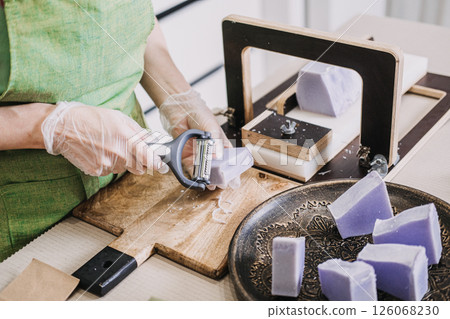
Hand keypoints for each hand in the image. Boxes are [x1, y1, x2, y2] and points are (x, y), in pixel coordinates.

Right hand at [41, 101, 167, 175]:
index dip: (157, 163)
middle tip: (130, 150)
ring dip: (123, 161)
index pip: (149, 158)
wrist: (62, 128)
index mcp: (126, 138)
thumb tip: (151, 143)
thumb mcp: (119, 118)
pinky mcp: (97, 171)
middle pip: (139, 167)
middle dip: (139, 161)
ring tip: (109, 146)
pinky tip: (99, 151)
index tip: (161, 164)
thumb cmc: (91, 118)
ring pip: (124, 169)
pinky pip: (111, 171)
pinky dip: (109, 163)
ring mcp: (107, 164)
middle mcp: (118, 153)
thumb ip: (137, 132)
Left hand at [159, 89, 239, 188]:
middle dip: (220, 176)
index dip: (232, 169)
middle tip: (222, 184)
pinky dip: (194, 174)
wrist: (179, 107)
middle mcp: (209, 150)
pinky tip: (198, 179)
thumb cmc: (198, 113)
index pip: (229, 159)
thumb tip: (216, 158)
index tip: (234, 180)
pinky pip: (190, 167)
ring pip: (204, 169)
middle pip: (216, 166)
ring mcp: (197, 153)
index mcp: (220, 143)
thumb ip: (214, 143)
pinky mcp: (185, 155)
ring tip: (211, 184)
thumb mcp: (211, 127)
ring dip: (207, 177)